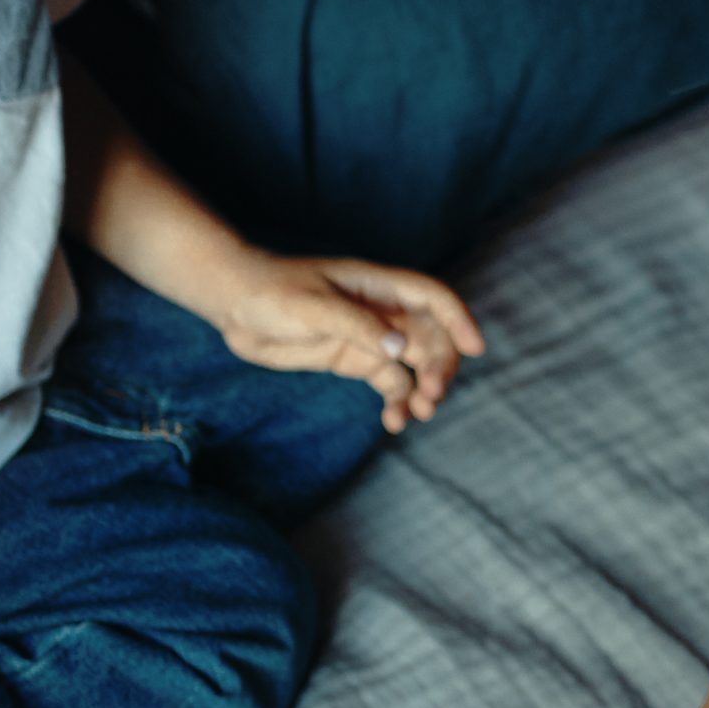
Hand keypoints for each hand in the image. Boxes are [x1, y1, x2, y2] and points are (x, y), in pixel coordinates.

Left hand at [206, 253, 485, 433]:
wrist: (234, 306)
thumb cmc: (271, 292)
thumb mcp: (311, 307)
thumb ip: (356, 326)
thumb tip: (400, 349)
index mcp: (377, 286)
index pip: (432, 298)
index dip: (458, 320)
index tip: (474, 349)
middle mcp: (380, 311)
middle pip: (431, 337)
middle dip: (439, 367)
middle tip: (430, 396)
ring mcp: (368, 337)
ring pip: (414, 364)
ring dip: (423, 389)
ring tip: (418, 413)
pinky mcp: (352, 360)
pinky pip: (388, 383)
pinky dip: (397, 402)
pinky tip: (393, 421)